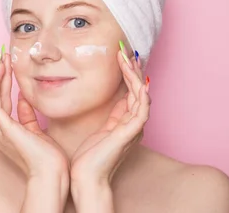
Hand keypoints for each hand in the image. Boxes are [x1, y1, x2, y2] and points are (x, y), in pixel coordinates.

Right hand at [0, 50, 68, 178]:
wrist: (53, 173)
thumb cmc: (50, 157)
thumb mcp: (37, 130)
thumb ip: (28, 115)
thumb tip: (24, 99)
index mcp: (8, 133)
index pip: (1, 103)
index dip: (3, 84)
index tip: (8, 67)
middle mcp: (0, 132)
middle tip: (2, 57)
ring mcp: (1, 131)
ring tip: (1, 59)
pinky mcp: (5, 129)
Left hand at [70, 45, 150, 185]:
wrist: (86, 178)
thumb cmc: (89, 157)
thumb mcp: (100, 128)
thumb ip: (110, 114)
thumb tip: (114, 98)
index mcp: (126, 121)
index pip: (132, 91)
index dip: (129, 73)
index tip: (121, 56)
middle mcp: (133, 123)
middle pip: (139, 90)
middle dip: (133, 69)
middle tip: (125, 51)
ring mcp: (134, 128)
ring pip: (141, 95)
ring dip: (135, 75)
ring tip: (127, 58)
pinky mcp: (131, 133)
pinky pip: (142, 109)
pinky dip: (141, 94)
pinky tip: (138, 80)